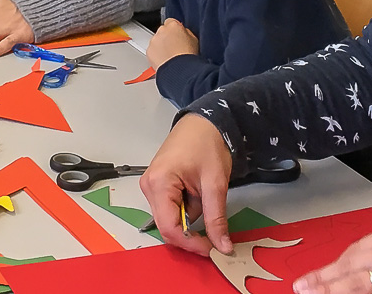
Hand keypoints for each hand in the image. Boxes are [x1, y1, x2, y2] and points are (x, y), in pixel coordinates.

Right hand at [139, 113, 233, 256]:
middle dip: (192, 233)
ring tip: (205, 196)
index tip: (214, 249)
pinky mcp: (158, 185)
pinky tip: (197, 194)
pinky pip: (170, 208)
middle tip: (215, 233)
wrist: (203, 122)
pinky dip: (186, 209)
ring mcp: (151, 186)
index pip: (169, 228)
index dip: (192, 244)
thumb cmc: (207, 144)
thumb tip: (222, 247)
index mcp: (159, 183)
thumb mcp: (215, 183)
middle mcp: (149, 186)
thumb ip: (216, 218)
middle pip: (167, 226)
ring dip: (190, 218)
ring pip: (170, 218)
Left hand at [147, 18, 198, 68]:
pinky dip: (156, 54)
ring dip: (161, 46)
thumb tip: (183, 32)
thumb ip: (186, 32)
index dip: (175, 30)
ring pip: (157, 41)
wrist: (179, 70)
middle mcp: (161, 31)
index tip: (177, 35)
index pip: (171, 22)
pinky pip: (152, 51)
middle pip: (163, 31)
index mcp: (173, 25)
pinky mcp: (149, 51)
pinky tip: (165, 60)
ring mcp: (154, 41)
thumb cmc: (187, 57)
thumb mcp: (194, 40)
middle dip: (167, 38)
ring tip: (170, 56)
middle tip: (174, 47)